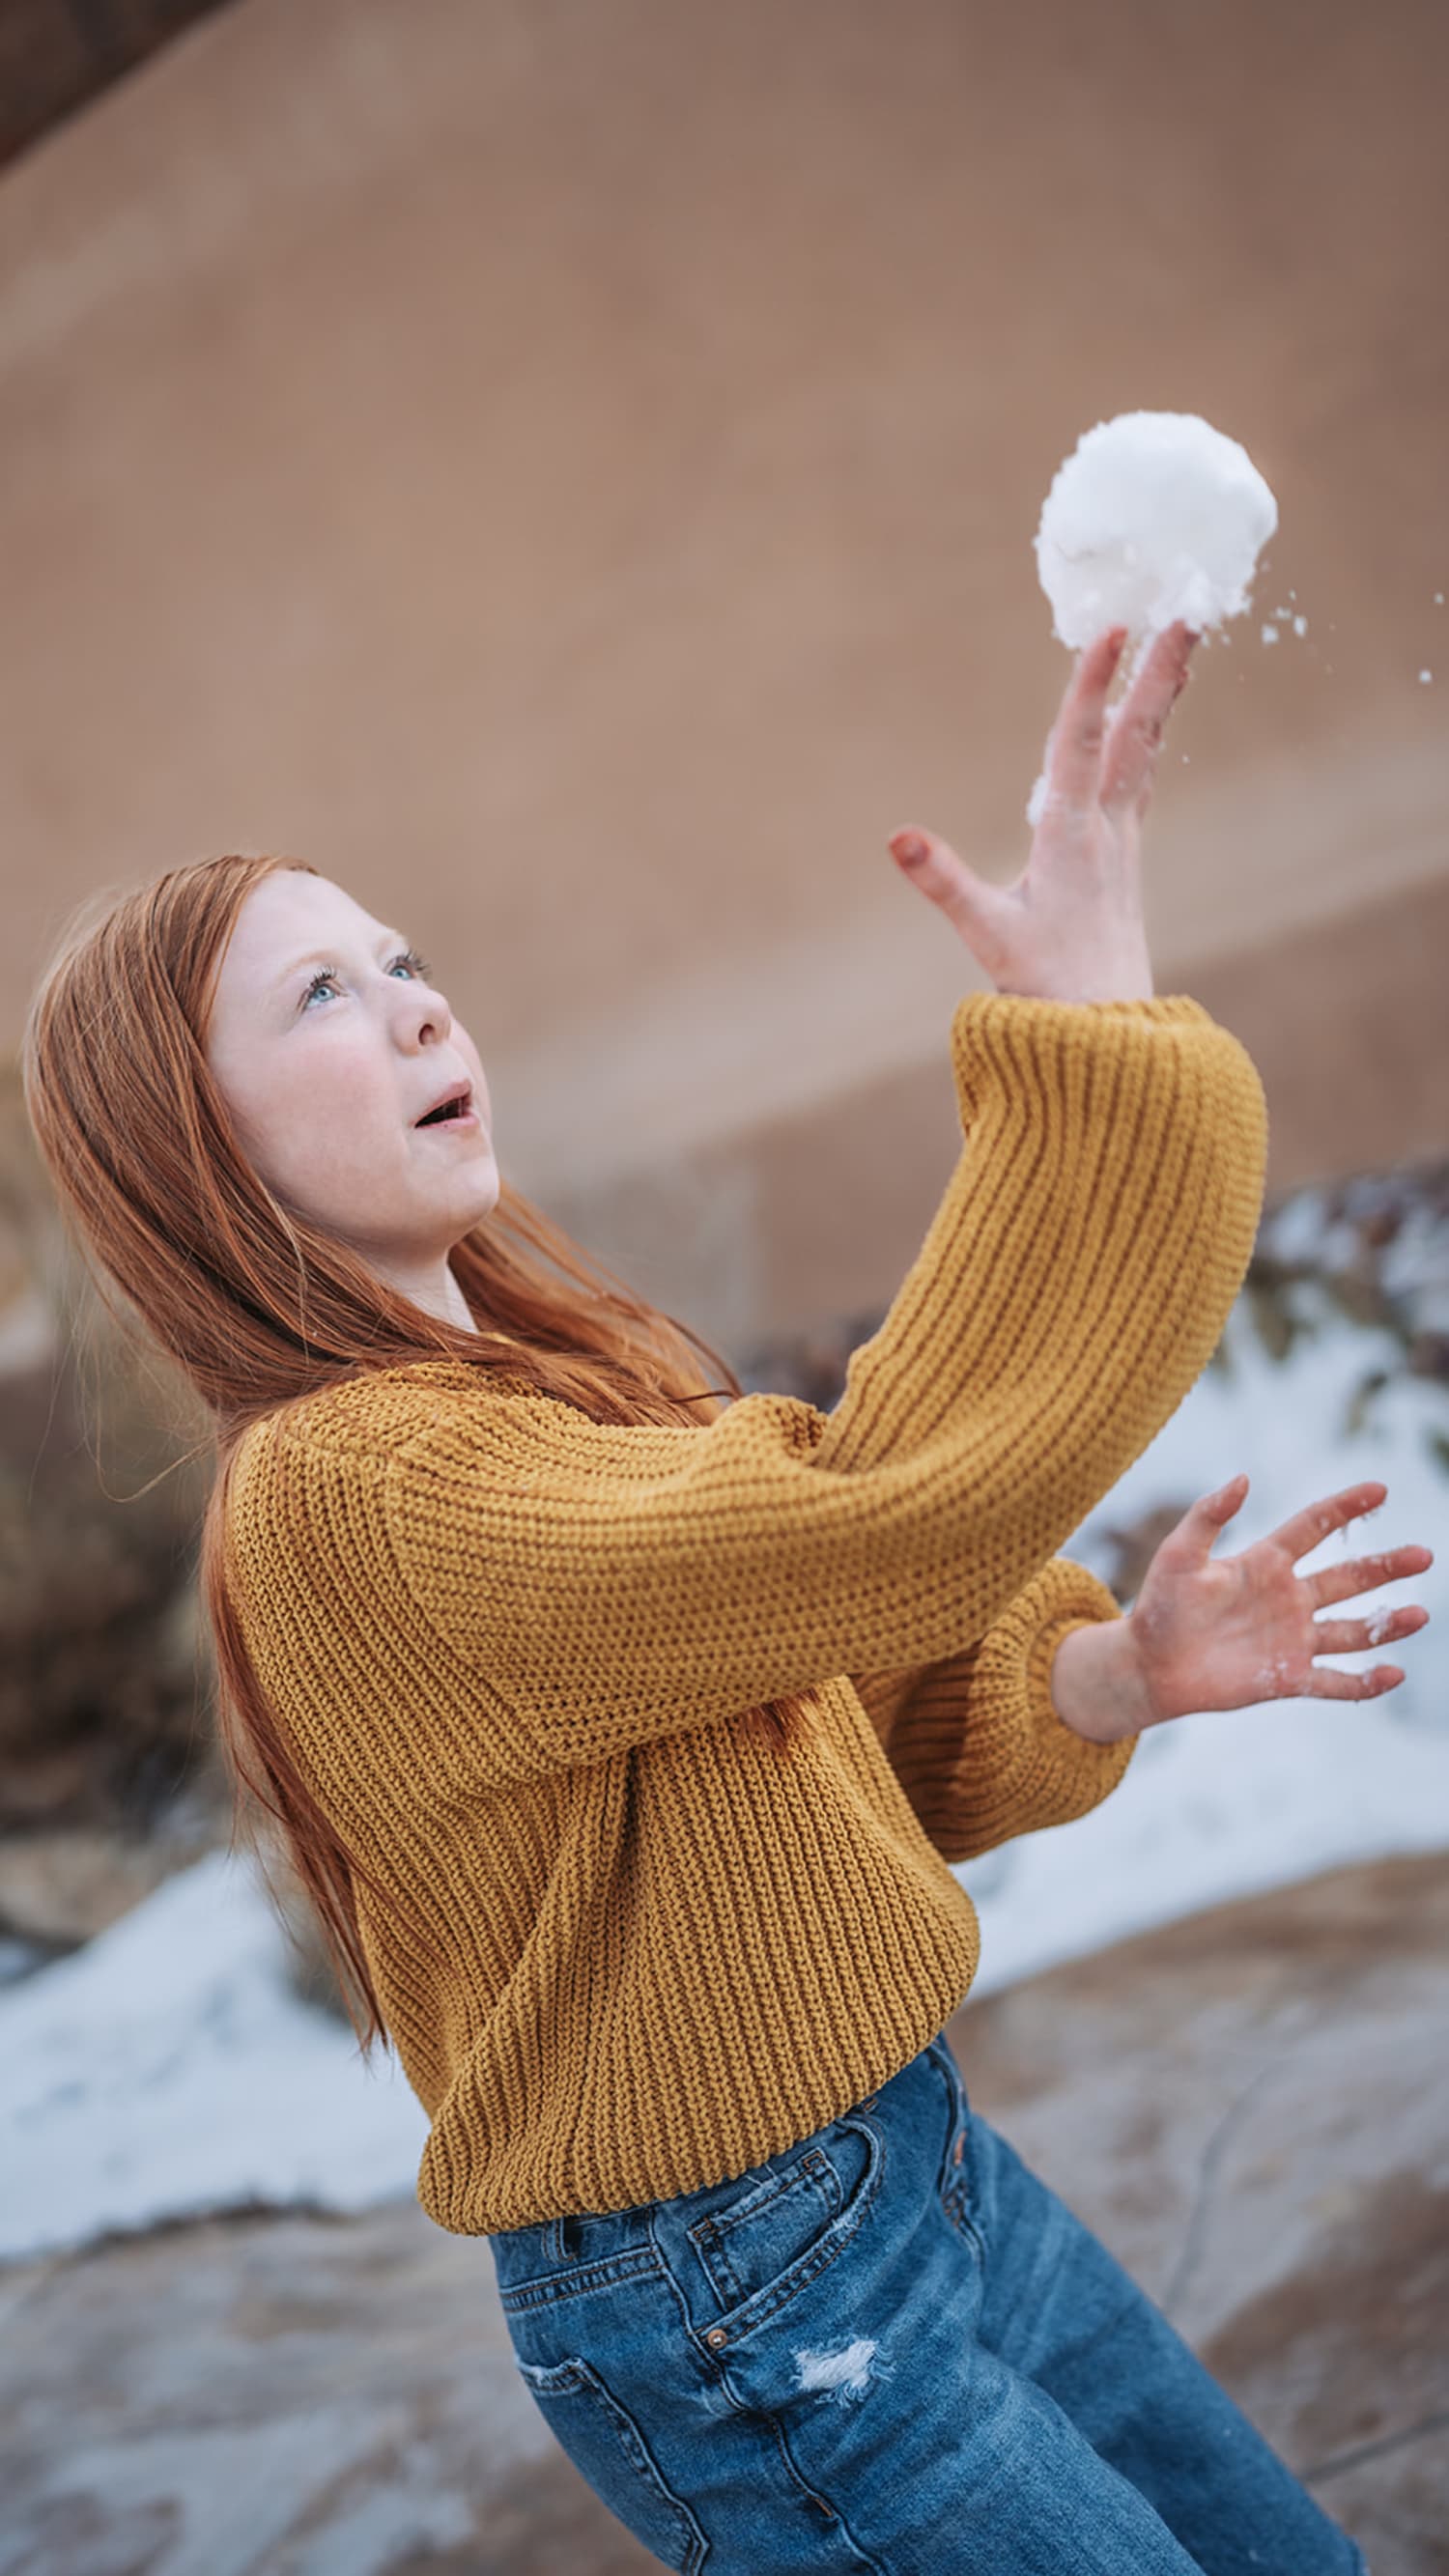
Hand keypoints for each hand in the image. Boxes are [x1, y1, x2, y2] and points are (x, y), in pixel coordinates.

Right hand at [886, 620, 1198, 1002]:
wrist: (1105, 1033)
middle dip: (1158, 670)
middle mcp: (1108, 831)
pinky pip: (1142, 774)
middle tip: (1186, 609)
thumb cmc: (1045, 987)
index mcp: (1070, 839)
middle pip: (1137, 735)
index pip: (1081, 746)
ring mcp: (1124, 840)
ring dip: (1163, 690)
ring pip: (1147, 749)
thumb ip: (942, 881)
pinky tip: (1154, 713)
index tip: (1112, 630)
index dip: (1092, 685)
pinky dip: (1149, 731)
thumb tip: (897, 838)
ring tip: (1185, 637)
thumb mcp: (987, 934)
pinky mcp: (1126, 854)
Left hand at [1052, 1475, 1433, 1743]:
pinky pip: (1335, 1681)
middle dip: (1386, 1566)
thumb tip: (1244, 1478)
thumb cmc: (1158, 1606)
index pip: (1314, 1527)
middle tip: (1424, 1554)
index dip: (1345, 1507)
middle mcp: (1287, 1598)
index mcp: (1265, 1562)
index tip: (1379, 1489)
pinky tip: (1392, 1674)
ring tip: (1419, 1613)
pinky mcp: (1287, 1678)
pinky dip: (1364, 1682)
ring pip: (1351, 1630)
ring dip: (1385, 1623)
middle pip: (1348, 1578)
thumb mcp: (1178, 1555)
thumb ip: (1208, 1516)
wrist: (1148, 1666)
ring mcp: (1291, 1639)